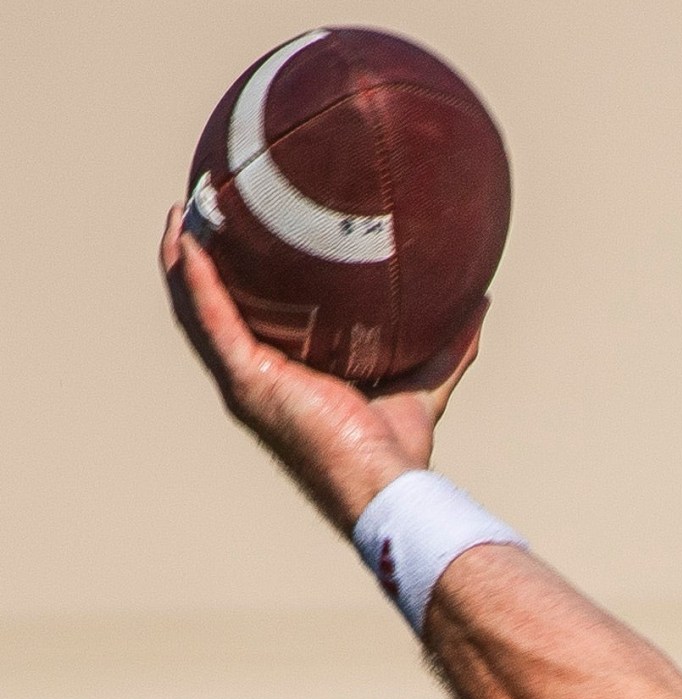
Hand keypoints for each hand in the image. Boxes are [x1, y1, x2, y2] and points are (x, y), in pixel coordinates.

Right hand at [160, 205, 482, 529]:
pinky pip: (210, 318)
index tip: (248, 232)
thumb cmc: (398, 453)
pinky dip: (195, 278)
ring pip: (199, 309)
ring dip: (185, 259)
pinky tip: (188, 239)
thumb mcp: (424, 385)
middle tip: (206, 211)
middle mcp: (261, 378)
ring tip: (184, 211)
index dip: (246, 282)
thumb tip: (478, 303)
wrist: (384, 485)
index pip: (257, 321)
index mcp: (290, 379)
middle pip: (218, 309)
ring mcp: (248, 380)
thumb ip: (447, 348)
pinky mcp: (249, 380)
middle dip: (206, 261)